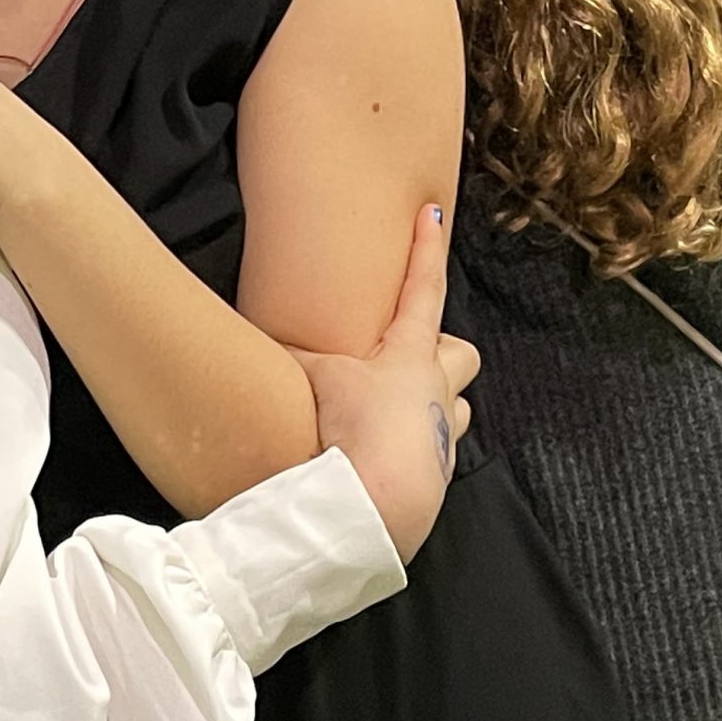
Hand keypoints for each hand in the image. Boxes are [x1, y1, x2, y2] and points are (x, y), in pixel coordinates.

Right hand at [290, 206, 476, 562]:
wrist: (371, 505)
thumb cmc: (346, 434)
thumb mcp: (310, 382)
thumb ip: (293, 356)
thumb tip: (257, 335)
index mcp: (409, 355)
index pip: (423, 287)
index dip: (425, 248)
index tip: (432, 215)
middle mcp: (435, 392)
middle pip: (464, 354)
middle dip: (443, 354)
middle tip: (403, 359)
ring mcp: (440, 437)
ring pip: (458, 407)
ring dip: (433, 405)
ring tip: (391, 413)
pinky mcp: (434, 479)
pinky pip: (433, 452)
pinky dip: (410, 449)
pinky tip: (376, 460)